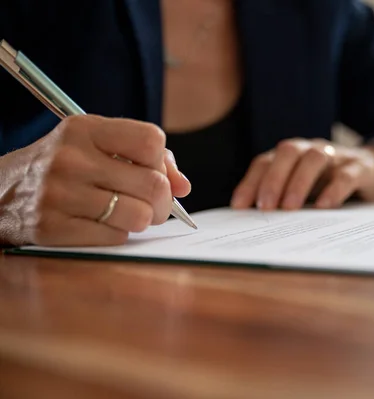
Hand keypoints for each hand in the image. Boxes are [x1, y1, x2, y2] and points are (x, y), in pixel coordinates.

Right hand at [0, 115, 190, 246]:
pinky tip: (102, 224)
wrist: (3, 191)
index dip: (161, 162)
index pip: (151, 140)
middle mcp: (71, 158)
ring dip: (142, 220)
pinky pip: (115, 238)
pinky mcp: (52, 228)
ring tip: (128, 214)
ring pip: (138, 216)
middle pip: (153, 184)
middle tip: (152, 204)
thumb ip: (147, 158)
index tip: (152, 172)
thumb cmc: (66, 166)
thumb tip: (183, 187)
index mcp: (85, 129)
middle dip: (162, 201)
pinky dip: (117, 235)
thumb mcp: (98, 145)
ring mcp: (59, 194)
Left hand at [231, 138, 373, 210]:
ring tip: (289, 209)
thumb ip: (282, 197)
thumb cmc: (330, 181)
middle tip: (265, 207)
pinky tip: (323, 207)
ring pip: (314, 158)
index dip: (250, 182)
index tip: (239, 207)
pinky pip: (345, 175)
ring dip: (298, 182)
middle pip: (287, 152)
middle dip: (273, 179)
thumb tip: (253, 220)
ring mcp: (335, 156)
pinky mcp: (359, 168)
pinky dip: (333, 190)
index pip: (265, 162)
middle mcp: (310, 149)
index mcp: (292, 155)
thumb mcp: (304, 188)